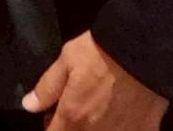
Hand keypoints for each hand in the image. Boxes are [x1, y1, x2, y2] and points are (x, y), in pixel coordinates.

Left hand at [22, 30, 168, 129]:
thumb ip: (47, 87)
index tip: (53, 115)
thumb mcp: (67, 60)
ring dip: (95, 129)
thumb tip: (29, 105)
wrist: (143, 50)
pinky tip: (122, 115)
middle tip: (77, 110)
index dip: (50, 127)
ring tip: (98, 112)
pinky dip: (121, 128)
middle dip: (72, 128)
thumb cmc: (101, 52)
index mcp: (74, 116)